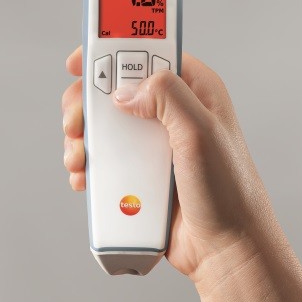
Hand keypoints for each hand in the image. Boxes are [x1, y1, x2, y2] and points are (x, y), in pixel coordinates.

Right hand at [62, 46, 286, 283]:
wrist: (225, 247)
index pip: (149, 56)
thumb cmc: (227, 190)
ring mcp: (156, 145)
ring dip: (83, 138)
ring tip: (77, 158)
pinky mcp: (143, 174)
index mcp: (194, 92)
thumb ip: (167, 97)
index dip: (111, 54)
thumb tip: (123, 93)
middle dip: (87, 104)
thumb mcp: (201, 132)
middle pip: (117, 91)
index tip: (79, 64)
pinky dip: (89, 165)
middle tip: (74, 123)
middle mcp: (173, 113)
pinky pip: (107, 160)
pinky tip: (82, 177)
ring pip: (106, 127)